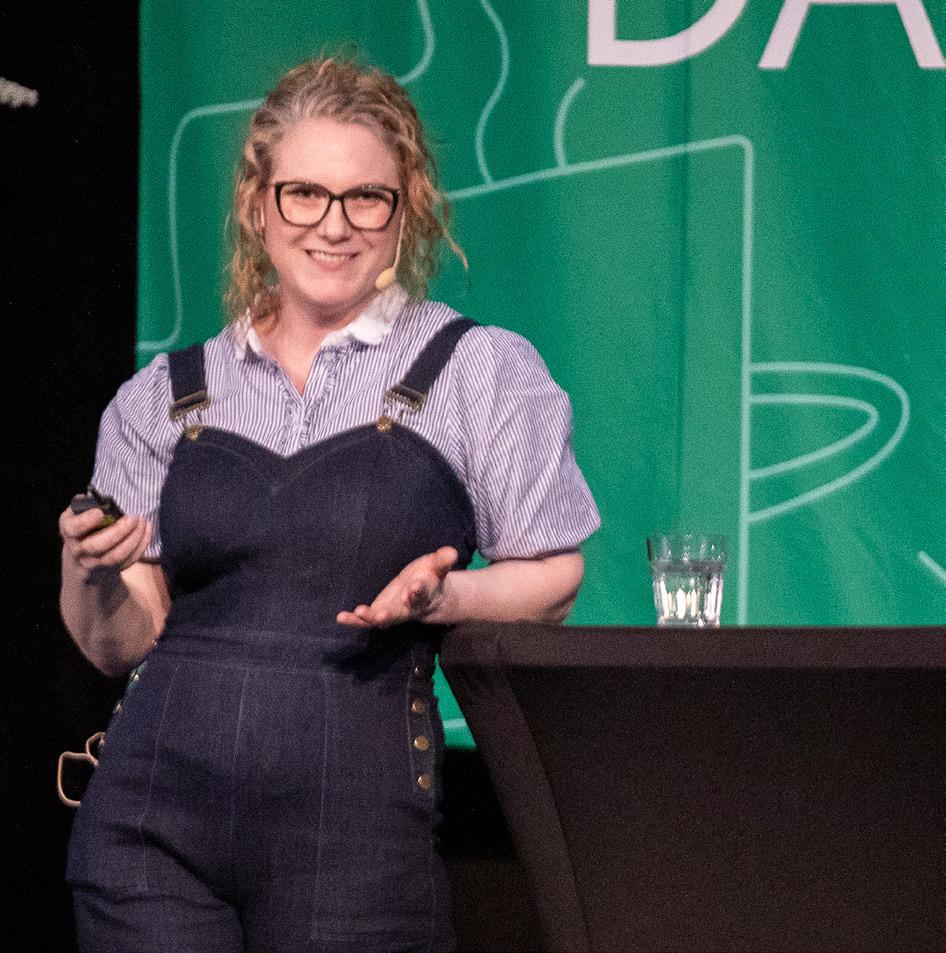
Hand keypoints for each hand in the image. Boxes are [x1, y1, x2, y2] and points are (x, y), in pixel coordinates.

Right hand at [59, 502, 152, 580]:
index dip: (86, 521)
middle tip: (134, 517)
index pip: (74, 528)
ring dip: (133, 539)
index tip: (100, 513)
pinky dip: (141, 545)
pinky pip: (128, 561)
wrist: (80, 560)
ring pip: (115, 556)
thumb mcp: (76, 516)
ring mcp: (94, 564)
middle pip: (97, 545)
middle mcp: (78, 550)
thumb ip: (84, 505)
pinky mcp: (110, 571)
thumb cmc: (82, 529)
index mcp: (68, 531)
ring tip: (142, 522)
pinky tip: (147, 530)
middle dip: (119, 531)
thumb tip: (94, 498)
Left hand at [336, 546, 457, 627]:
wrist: (429, 599)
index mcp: (424, 594)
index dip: (419, 589)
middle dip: (389, 614)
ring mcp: (394, 613)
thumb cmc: (430, 577)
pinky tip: (341, 617)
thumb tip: (452, 552)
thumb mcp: (438, 566)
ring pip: (383, 619)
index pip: (422, 592)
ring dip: (371, 618)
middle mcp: (409, 608)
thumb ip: (443, 560)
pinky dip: (355, 621)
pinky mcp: (382, 614)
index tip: (415, 585)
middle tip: (380, 616)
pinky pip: (367, 621)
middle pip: (400, 613)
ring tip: (359, 613)